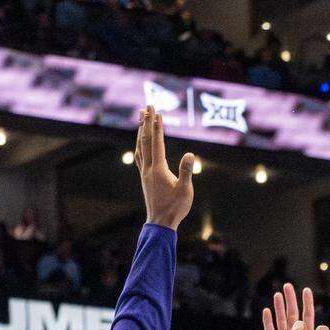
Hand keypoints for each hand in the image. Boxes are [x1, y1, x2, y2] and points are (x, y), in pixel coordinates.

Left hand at [135, 106, 194, 229]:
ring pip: (140, 146)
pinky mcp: (144, 177)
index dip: (157, 126)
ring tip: (141, 117)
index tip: (156, 112)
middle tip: (147, 106)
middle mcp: (148, 168)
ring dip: (141, 130)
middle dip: (146, 122)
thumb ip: (186, 172)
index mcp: (158, 169)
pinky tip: (140, 141)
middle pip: (146, 140)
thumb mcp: (185, 191)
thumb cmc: (175, 208)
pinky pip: (139, 156)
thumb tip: (190, 155)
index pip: (156, 142)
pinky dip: (139, 143)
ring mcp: (144, 173)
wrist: (160, 223)